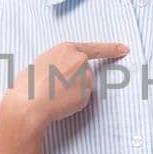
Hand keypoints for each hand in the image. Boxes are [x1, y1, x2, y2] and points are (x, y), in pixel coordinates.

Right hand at [0, 40, 128, 130]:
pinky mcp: (86, 95)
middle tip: (53, 86)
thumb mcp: (40, 62)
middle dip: (73, 79)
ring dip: (72, 91)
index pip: (95, 48)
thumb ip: (57, 62)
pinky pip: (81, 99)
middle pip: (84, 70)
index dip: (112, 48)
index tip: (124, 48)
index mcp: (67, 48)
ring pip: (83, 86)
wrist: (28, 105)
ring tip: (52, 94)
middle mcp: (80, 61)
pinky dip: (72, 102)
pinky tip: (59, 103)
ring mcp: (85, 78)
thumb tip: (62, 72)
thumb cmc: (28, 84)